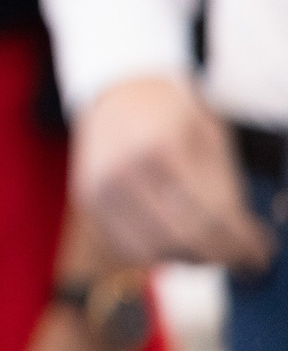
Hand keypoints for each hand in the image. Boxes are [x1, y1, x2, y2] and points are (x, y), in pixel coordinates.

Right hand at [72, 74, 275, 269]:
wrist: (120, 94)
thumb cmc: (171, 115)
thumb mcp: (208, 135)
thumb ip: (225, 186)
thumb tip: (249, 240)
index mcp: (160, 146)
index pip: (212, 215)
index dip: (243, 241)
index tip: (261, 253)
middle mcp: (123, 169)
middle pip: (185, 237)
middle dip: (223, 253)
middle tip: (244, 256)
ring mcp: (101, 187)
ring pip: (157, 250)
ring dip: (193, 256)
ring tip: (212, 245)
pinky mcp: (89, 200)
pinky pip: (130, 247)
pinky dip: (160, 253)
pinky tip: (179, 240)